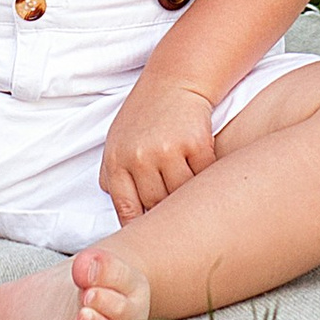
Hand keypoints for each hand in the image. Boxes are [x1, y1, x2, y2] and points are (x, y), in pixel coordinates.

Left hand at [100, 75, 218, 220]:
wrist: (175, 81)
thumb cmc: (145, 116)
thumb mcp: (118, 141)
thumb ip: (114, 178)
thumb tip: (122, 218)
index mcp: (116, 160)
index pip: (126, 209)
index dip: (140, 228)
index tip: (152, 239)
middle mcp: (139, 157)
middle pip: (156, 205)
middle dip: (166, 211)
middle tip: (177, 214)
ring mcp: (167, 150)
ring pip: (181, 196)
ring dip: (188, 197)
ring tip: (192, 196)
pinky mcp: (195, 144)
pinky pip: (203, 178)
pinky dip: (206, 180)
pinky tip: (204, 175)